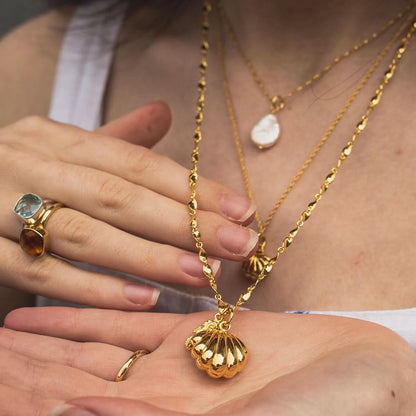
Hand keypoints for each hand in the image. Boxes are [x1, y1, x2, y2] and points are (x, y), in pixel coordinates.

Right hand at [0, 102, 256, 309]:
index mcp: (56, 138)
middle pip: (120, 196)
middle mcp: (28, 164)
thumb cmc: (17, 172)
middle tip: (238, 245)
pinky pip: (41, 273)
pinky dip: (93, 289)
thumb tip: (163, 112)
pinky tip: (142, 299)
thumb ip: (113, 139)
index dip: (193, 187)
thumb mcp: (61, 147)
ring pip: (85, 235)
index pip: (138, 162)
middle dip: (184, 224)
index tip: (242, 211)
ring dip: (150, 258)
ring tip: (204, 274)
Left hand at [1, 307, 414, 414]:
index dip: (30, 397)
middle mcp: (161, 400)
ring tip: (5, 328)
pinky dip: (105, 312)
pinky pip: (140, 322)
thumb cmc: (330, 412)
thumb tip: (90, 412)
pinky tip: (75, 296)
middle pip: (73, 384)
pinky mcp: (202, 334)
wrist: (372, 384)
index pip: (76, 410)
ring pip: (98, 349)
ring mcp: (179, 365)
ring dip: (52, 338)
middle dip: (24, 373)